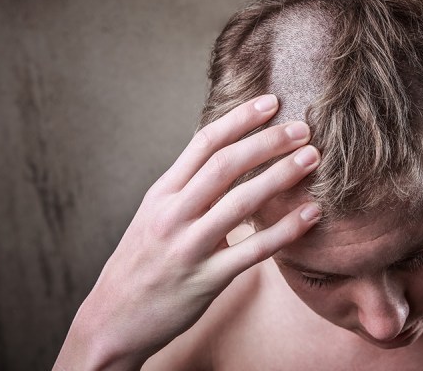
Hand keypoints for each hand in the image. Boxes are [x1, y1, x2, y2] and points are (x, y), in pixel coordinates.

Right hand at [54, 94, 320, 369]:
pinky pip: (253, 250)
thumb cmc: (141, 264)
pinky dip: (286, 229)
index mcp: (161, 194)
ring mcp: (189, 247)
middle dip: (267, 141)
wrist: (111, 320)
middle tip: (303, 128)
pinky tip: (311, 214)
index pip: (203, 143)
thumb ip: (187, 189)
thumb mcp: (154, 216)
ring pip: (241, 202)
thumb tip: (229, 158)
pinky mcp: (206, 279)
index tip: (271, 102)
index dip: (239, 118)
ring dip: (281, 176)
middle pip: (225, 164)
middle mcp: (172, 214)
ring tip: (312, 159)